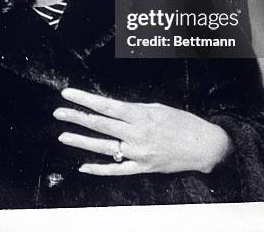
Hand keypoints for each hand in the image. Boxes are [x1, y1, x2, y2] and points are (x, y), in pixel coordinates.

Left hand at [53, 88, 231, 175]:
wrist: (204, 146)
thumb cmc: (184, 122)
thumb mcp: (159, 107)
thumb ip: (135, 110)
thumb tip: (115, 110)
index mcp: (141, 115)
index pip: (106, 106)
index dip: (84, 99)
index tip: (67, 94)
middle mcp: (136, 134)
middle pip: (100, 124)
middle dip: (76, 117)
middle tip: (58, 112)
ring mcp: (138, 153)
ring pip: (103, 147)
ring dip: (81, 141)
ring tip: (63, 136)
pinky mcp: (142, 168)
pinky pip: (116, 170)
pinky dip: (98, 169)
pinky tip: (82, 166)